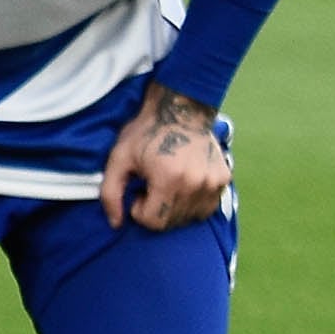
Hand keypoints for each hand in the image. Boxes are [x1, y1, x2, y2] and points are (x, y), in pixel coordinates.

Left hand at [100, 81, 230, 230]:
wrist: (180, 109)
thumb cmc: (145, 133)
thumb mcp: (118, 159)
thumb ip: (111, 193)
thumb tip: (115, 224)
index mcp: (169, 179)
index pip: (153, 222)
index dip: (139, 210)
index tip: (138, 190)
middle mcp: (196, 184)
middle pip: (171, 222)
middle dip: (155, 210)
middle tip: (151, 186)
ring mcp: (213, 183)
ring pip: (189, 217)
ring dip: (173, 208)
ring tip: (165, 184)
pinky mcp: (224, 179)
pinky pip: (205, 208)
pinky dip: (191, 204)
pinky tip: (181, 184)